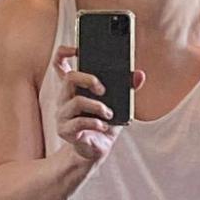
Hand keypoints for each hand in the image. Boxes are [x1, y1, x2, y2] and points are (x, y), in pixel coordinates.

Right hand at [53, 46, 145, 161]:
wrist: (97, 150)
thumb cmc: (105, 123)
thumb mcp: (119, 104)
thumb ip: (127, 88)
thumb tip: (139, 75)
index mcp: (74, 87)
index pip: (60, 64)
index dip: (65, 52)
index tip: (78, 49)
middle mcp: (65, 98)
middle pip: (69, 77)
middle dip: (89, 78)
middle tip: (103, 89)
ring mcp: (63, 114)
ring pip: (76, 101)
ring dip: (97, 106)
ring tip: (109, 113)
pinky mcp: (65, 130)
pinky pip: (79, 123)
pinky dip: (95, 123)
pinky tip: (104, 125)